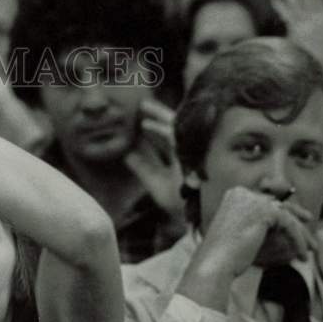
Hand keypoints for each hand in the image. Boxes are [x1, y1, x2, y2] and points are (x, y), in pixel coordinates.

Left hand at [124, 99, 184, 217]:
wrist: (194, 217)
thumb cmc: (178, 205)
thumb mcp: (156, 183)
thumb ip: (144, 169)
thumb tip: (128, 155)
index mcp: (181, 159)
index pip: (167, 140)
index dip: (155, 129)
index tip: (142, 119)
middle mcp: (187, 154)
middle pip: (172, 130)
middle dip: (159, 116)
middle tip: (143, 103)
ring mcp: (190, 153)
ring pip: (174, 129)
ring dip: (159, 116)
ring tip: (143, 106)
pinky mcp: (190, 155)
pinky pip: (175, 139)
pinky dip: (161, 130)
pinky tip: (146, 123)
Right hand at [196, 187, 315, 278]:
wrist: (214, 263)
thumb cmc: (224, 256)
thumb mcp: (241, 233)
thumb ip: (259, 223)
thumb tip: (285, 221)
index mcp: (234, 195)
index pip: (266, 201)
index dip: (285, 213)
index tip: (300, 223)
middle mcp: (243, 193)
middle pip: (279, 205)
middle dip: (297, 221)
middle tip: (310, 236)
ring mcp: (254, 200)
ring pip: (287, 215)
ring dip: (301, 234)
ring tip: (310, 250)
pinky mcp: (265, 210)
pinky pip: (290, 224)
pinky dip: (298, 240)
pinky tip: (302, 255)